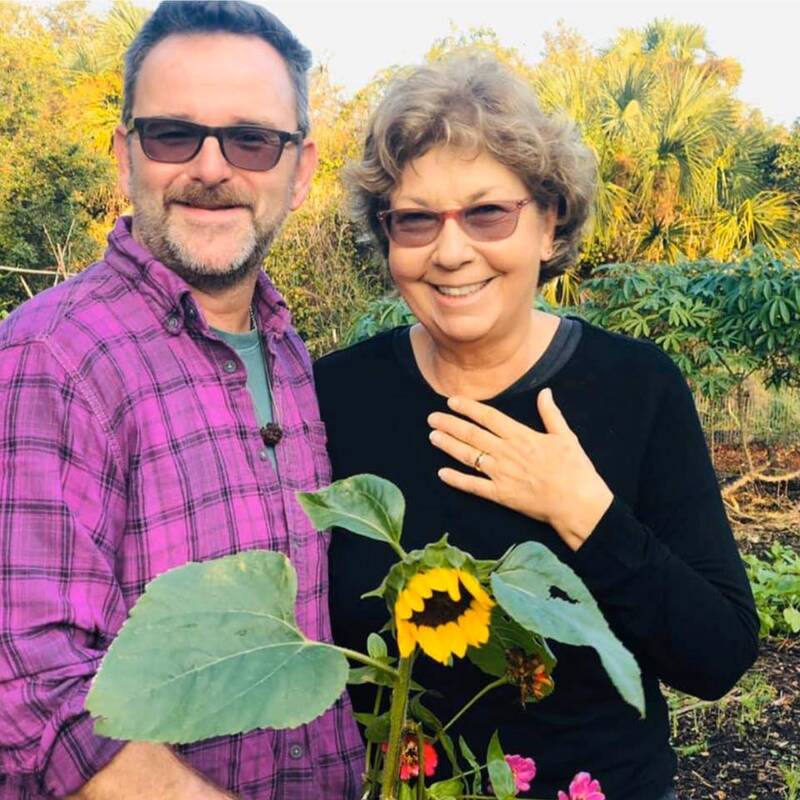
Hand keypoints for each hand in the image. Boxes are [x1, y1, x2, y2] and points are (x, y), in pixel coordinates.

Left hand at [427, 389, 612, 550]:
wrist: (578, 503)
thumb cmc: (576, 470)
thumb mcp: (566, 436)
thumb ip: (551, 414)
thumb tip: (545, 392)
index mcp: (522, 436)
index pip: (488, 417)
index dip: (468, 408)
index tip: (451, 401)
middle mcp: (507, 452)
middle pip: (472, 434)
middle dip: (450, 424)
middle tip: (432, 418)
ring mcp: (502, 474)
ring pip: (468, 457)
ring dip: (449, 446)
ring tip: (433, 436)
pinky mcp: (501, 495)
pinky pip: (474, 486)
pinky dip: (457, 479)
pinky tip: (442, 473)